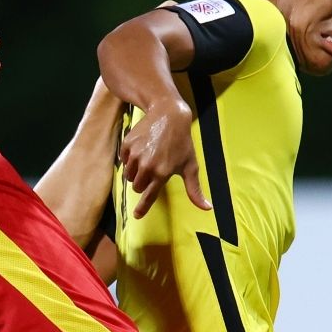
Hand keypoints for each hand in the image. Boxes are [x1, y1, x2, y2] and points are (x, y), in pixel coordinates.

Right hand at [117, 100, 208, 217]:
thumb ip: (194, 189)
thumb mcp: (191, 166)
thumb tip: (207, 208)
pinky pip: (124, 161)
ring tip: (148, 160)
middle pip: (137, 187)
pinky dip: (130, 159)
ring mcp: (135, 155)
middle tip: (153, 172)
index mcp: (162, 173)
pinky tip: (142, 150)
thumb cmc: (182, 142)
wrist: (168, 115)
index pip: (149, 196)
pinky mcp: (127, 145)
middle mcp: (147, 166)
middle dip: (143, 184)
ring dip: (136, 173)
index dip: (142, 208)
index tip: (137, 215)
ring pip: (129, 175)